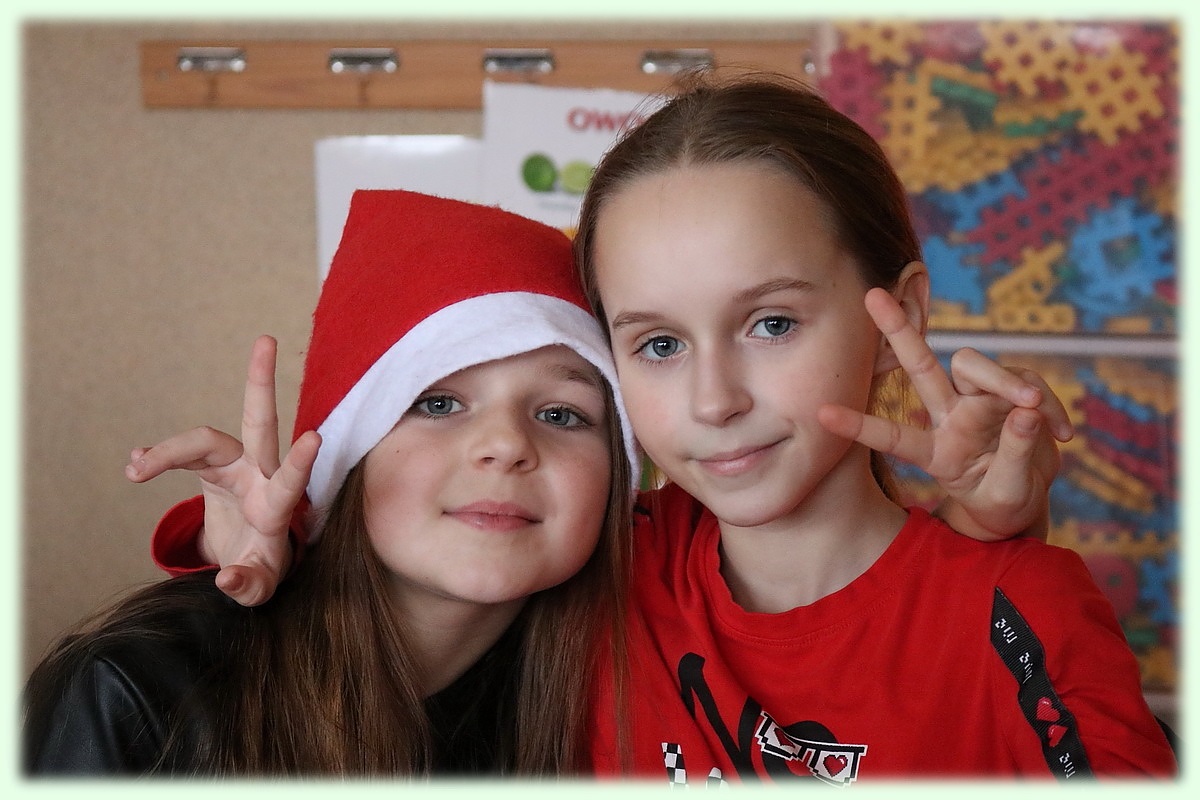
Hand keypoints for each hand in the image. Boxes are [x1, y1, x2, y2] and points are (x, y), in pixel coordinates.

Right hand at [126, 335, 318, 604]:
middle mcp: (260, 475)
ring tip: (137, 469)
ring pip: (204, 439)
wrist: (247, 559)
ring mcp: (235, 466)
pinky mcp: (211, 467)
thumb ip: (249, 586)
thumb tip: (228, 580)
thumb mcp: (259, 587)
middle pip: (260, 423)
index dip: (301, 462)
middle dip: (261, 383)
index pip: (291, 482)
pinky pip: (181, 453)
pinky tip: (137, 464)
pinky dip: (158, 457)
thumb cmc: (261, 570)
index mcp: (278, 507)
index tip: (315, 436)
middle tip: (265, 339)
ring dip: (169, 450)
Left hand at [818, 288, 1073, 540]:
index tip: (821, 413)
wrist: (1026, 499)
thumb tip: (1025, 410)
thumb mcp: (1008, 494)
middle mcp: (949, 418)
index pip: (892, 437)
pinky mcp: (1011, 395)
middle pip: (921, 366)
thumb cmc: (1004, 501)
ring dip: (1007, 381)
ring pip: (978, 367)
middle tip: (871, 295)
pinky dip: (1049, 405)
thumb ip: (1015, 454)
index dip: (859, 426)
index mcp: (935, 452)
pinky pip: (1028, 385)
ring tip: (1034, 407)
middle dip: (899, 329)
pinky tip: (1063, 433)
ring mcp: (978, 402)